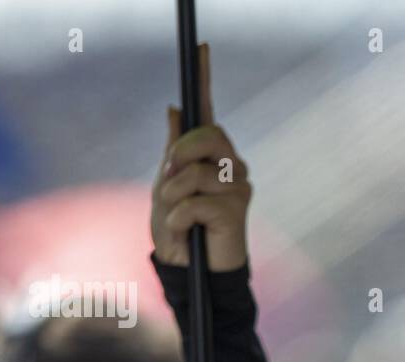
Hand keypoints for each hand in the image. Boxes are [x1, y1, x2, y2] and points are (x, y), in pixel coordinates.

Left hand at [151, 42, 251, 271]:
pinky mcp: (236, 212)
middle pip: (206, 135)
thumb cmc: (180, 231)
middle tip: (168, 179)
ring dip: (172, 196)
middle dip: (179, 156)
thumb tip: (175, 108)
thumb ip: (174, 151)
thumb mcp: (167, 186)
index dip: (205, 78)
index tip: (201, 47)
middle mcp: (231, 167)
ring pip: (195, 172)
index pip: (208, 112)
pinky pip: (195, 200)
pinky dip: (178, 217)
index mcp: (212, 156)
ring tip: (173, 218)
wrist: (191, 272)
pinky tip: (184, 232)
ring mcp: (238, 188)